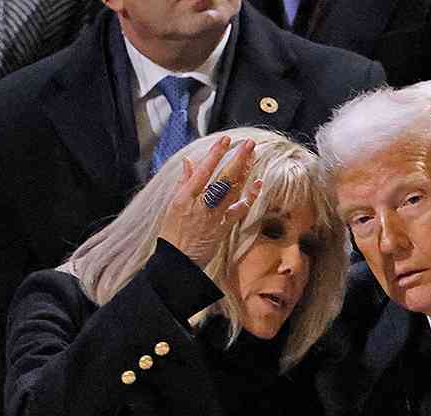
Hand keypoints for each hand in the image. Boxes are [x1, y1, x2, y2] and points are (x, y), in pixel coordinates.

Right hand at [155, 136, 261, 267]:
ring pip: (232, 191)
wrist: (177, 261)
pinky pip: (239, 210)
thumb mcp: (172, 204)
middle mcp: (201, 205)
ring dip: (244, 173)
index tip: (226, 139)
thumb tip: (188, 161)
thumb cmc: (172, 232)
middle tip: (249, 145)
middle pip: (222, 178)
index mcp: (185, 197)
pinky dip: (249, 197)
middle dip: (237, 160)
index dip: (215, 154)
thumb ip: (183, 181)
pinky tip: (257, 185)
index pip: (203, 170)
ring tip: (252, 157)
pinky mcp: (223, 227)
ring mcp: (214, 216)